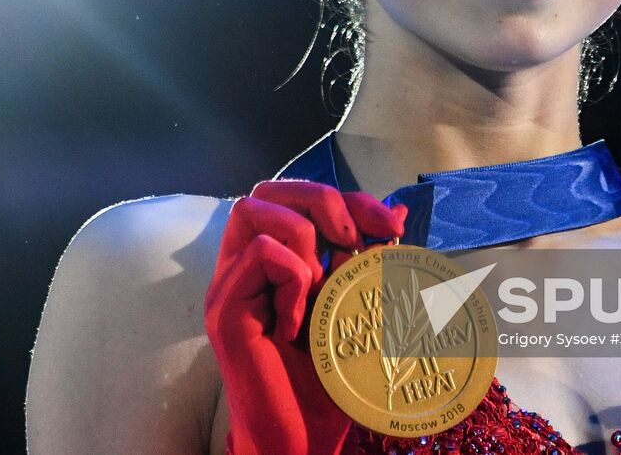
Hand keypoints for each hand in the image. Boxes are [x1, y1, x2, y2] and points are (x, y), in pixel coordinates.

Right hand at [204, 180, 407, 454]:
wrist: (305, 440)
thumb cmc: (332, 381)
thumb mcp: (362, 306)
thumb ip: (372, 259)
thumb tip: (397, 209)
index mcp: (273, 262)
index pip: (299, 197)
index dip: (346, 198)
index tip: (390, 227)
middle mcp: (243, 269)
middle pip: (267, 190)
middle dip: (320, 200)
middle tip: (355, 240)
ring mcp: (229, 288)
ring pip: (251, 209)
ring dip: (301, 236)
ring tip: (321, 284)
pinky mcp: (224, 312)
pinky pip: (258, 255)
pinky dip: (293, 278)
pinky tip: (301, 321)